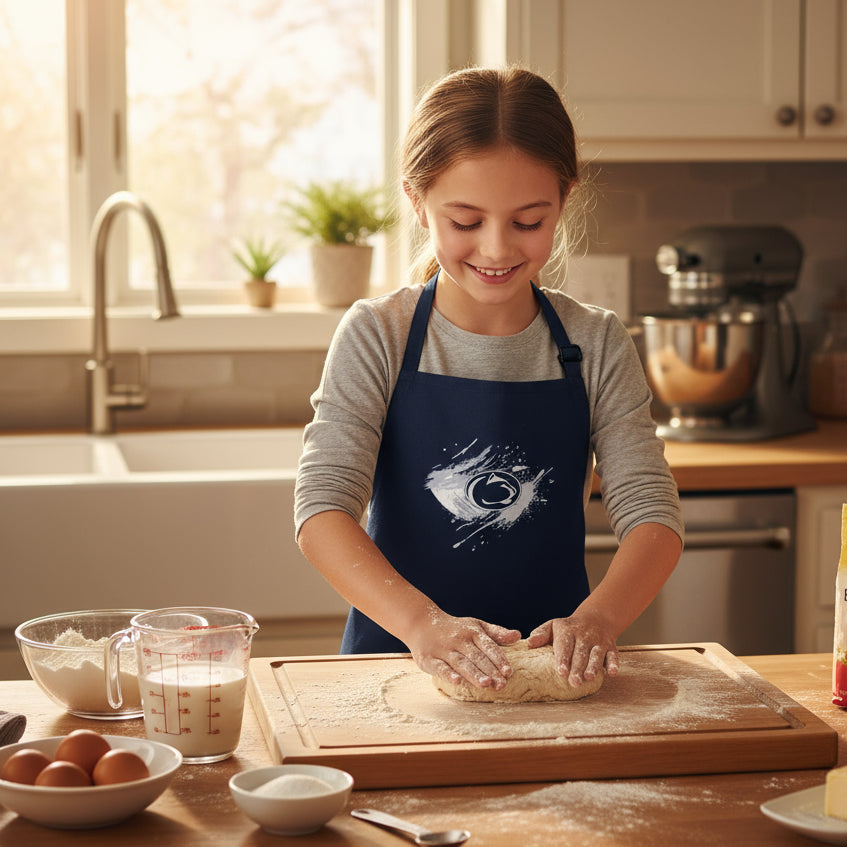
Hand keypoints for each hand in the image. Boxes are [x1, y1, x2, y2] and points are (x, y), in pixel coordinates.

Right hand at [406, 609, 520, 690]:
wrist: (422, 623)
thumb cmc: (455, 628)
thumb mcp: (476, 626)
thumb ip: (497, 633)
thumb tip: (518, 636)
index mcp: (473, 632)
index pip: (489, 647)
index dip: (499, 659)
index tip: (509, 672)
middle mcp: (459, 640)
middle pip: (477, 657)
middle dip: (490, 671)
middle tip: (502, 685)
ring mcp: (444, 650)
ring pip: (461, 663)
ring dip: (474, 674)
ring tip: (486, 684)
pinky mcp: (430, 659)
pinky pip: (440, 667)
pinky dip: (448, 674)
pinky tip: (458, 682)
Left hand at [527, 611, 618, 686]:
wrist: (596, 618)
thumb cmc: (569, 628)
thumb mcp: (553, 625)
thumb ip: (541, 634)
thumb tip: (529, 643)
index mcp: (568, 631)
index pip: (565, 645)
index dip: (563, 659)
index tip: (561, 671)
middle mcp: (584, 636)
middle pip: (581, 653)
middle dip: (577, 668)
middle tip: (573, 682)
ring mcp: (599, 642)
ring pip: (597, 655)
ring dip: (593, 666)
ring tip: (588, 678)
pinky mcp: (611, 647)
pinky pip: (614, 655)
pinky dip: (614, 664)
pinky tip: (612, 673)